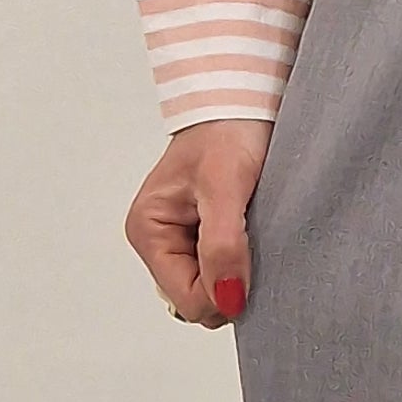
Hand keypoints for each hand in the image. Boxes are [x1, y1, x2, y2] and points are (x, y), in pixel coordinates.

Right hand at [126, 119, 271, 328]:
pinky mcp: (206, 237)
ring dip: (239, 271)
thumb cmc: (226, 130)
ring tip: (251, 229)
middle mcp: (160, 241)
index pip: (187, 301)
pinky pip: (225, 272)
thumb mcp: (225, 186)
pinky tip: (253, 232)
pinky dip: (244, 262)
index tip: (250, 261)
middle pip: (199, 300)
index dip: (223, 293)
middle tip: (252, 238)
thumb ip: (223, 246)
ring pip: (214, 290)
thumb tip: (226, 299)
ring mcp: (183, 241)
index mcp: (148, 231)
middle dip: (230, 282)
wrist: (243, 101)